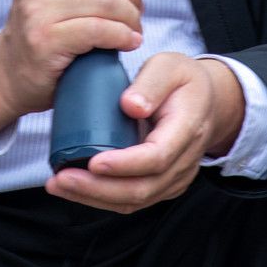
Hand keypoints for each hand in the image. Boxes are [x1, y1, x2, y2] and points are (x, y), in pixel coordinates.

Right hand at [0, 0, 154, 142]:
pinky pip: (98, 29)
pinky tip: (128, 42)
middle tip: (136, 12)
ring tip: (133, 30)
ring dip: (131, 17)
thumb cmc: (47, 36)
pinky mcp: (45, 40)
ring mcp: (38, 11)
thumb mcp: (69, 0)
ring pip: (106, 0)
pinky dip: (122, 35)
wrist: (9, 75)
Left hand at [46, 53, 245, 214]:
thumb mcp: (170, 66)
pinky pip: (132, 200)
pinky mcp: (162, 185)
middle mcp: (184, 161)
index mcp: (187, 128)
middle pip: (142, 189)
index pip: (157, 157)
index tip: (93, 161)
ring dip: (94, 198)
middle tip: (62, 179)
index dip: (125, 164)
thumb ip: (151, 83)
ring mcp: (174, 178)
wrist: (207, 102)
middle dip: (98, 189)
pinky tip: (74, 188)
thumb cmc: (183, 81)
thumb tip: (129, 106)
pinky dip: (101, 198)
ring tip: (59, 185)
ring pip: (135, 200)